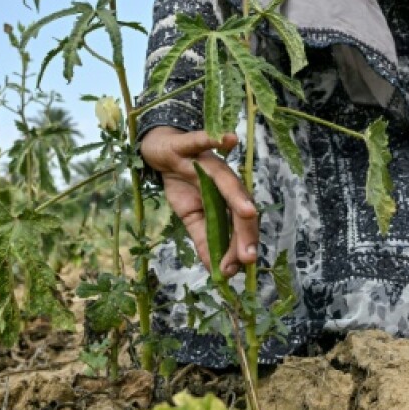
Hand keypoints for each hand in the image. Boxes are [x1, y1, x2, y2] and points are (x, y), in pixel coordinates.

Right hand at [140, 126, 257, 278]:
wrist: (160, 151)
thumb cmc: (182, 183)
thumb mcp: (191, 216)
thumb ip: (205, 240)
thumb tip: (217, 270)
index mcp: (227, 198)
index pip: (238, 225)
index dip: (239, 246)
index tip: (236, 271)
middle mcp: (223, 179)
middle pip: (238, 205)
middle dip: (244, 231)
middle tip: (248, 257)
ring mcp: (206, 161)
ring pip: (224, 178)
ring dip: (236, 194)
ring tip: (248, 211)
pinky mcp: (187, 146)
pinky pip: (199, 141)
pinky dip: (213, 139)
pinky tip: (228, 139)